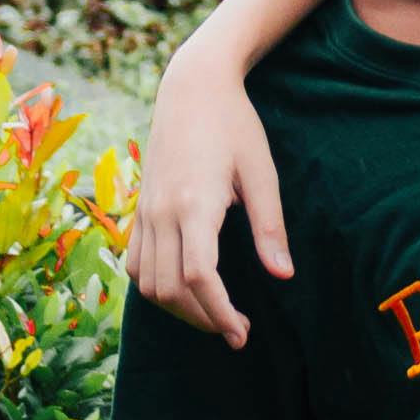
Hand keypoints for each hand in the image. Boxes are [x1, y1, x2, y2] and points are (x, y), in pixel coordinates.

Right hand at [127, 52, 289, 348]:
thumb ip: (270, 226)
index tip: (241, 331)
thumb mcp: (262, 172)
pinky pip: (136, 263)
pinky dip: (156, 287)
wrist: (191, 87)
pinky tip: (185, 290)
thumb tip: (283, 276)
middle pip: (169, 290)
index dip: (218, 312)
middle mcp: (162, 212)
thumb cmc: (235, 125)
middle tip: (236, 330)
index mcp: (195, 204)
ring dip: (177, 308)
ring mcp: (146, 211)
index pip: (199, 277)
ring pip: (146, 283)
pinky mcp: (140, 208)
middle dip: (202, 319)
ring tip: (213, 314)